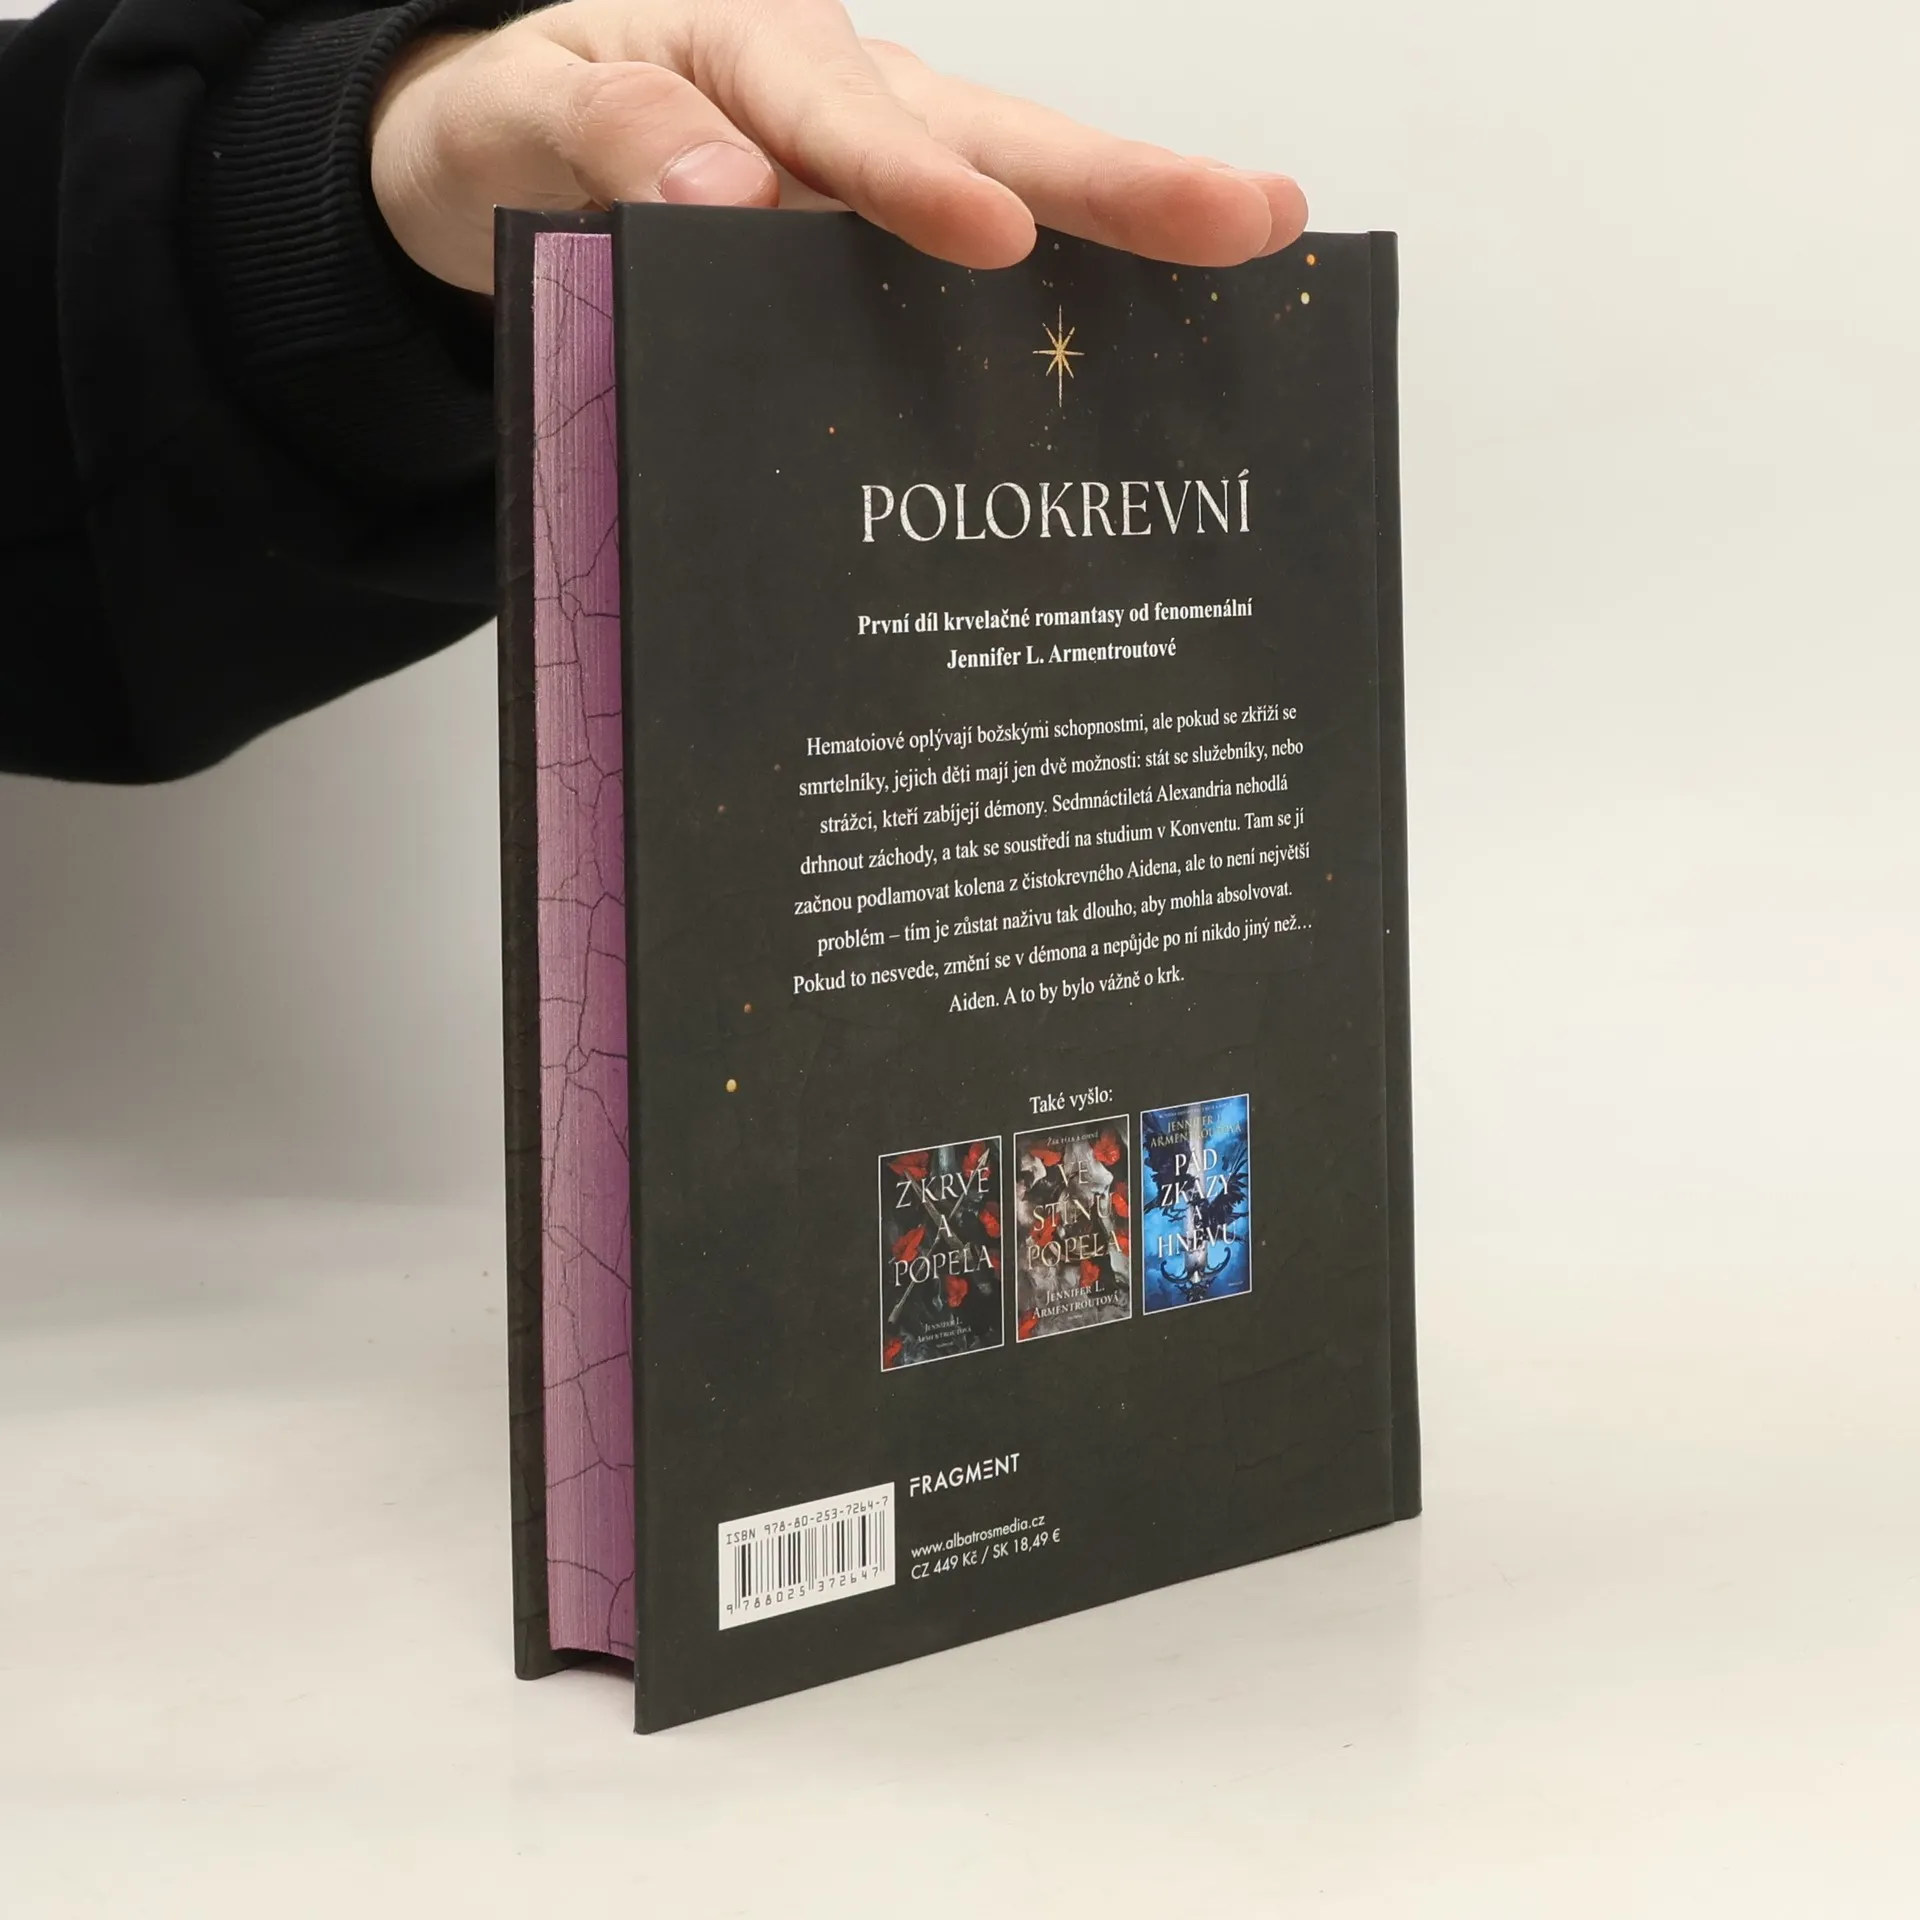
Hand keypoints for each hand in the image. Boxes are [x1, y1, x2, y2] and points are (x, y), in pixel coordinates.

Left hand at [370, 0, 1306, 291]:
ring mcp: (881, 171)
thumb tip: (728, 188)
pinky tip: (1150, 340)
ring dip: (1135, 227)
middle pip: (994, 137)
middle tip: (1249, 214)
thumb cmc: (511, 125)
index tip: (992, 239)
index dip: (920, 182)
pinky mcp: (887, 238)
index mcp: (755, 52)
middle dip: (1121, 183)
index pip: (848, 117)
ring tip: (1257, 240)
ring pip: (1018, 188)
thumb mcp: (516, 116)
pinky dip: (1069, 297)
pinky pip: (984, 262)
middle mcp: (846, 103)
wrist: (502, 163)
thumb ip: (607, 136)